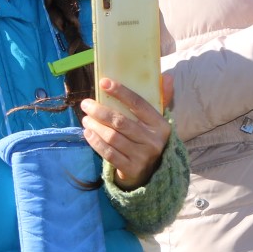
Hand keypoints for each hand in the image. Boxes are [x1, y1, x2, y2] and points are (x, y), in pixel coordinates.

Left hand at [80, 73, 173, 190]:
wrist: (153, 174)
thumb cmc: (150, 140)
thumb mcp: (157, 122)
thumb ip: (161, 99)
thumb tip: (166, 77)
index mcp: (161, 125)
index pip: (139, 104)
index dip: (121, 92)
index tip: (104, 83)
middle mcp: (153, 140)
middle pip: (121, 122)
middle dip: (100, 111)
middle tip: (86, 104)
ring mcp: (142, 156)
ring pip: (113, 138)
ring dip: (95, 126)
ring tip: (86, 118)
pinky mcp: (131, 169)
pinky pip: (109, 154)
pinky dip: (96, 142)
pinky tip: (87, 133)